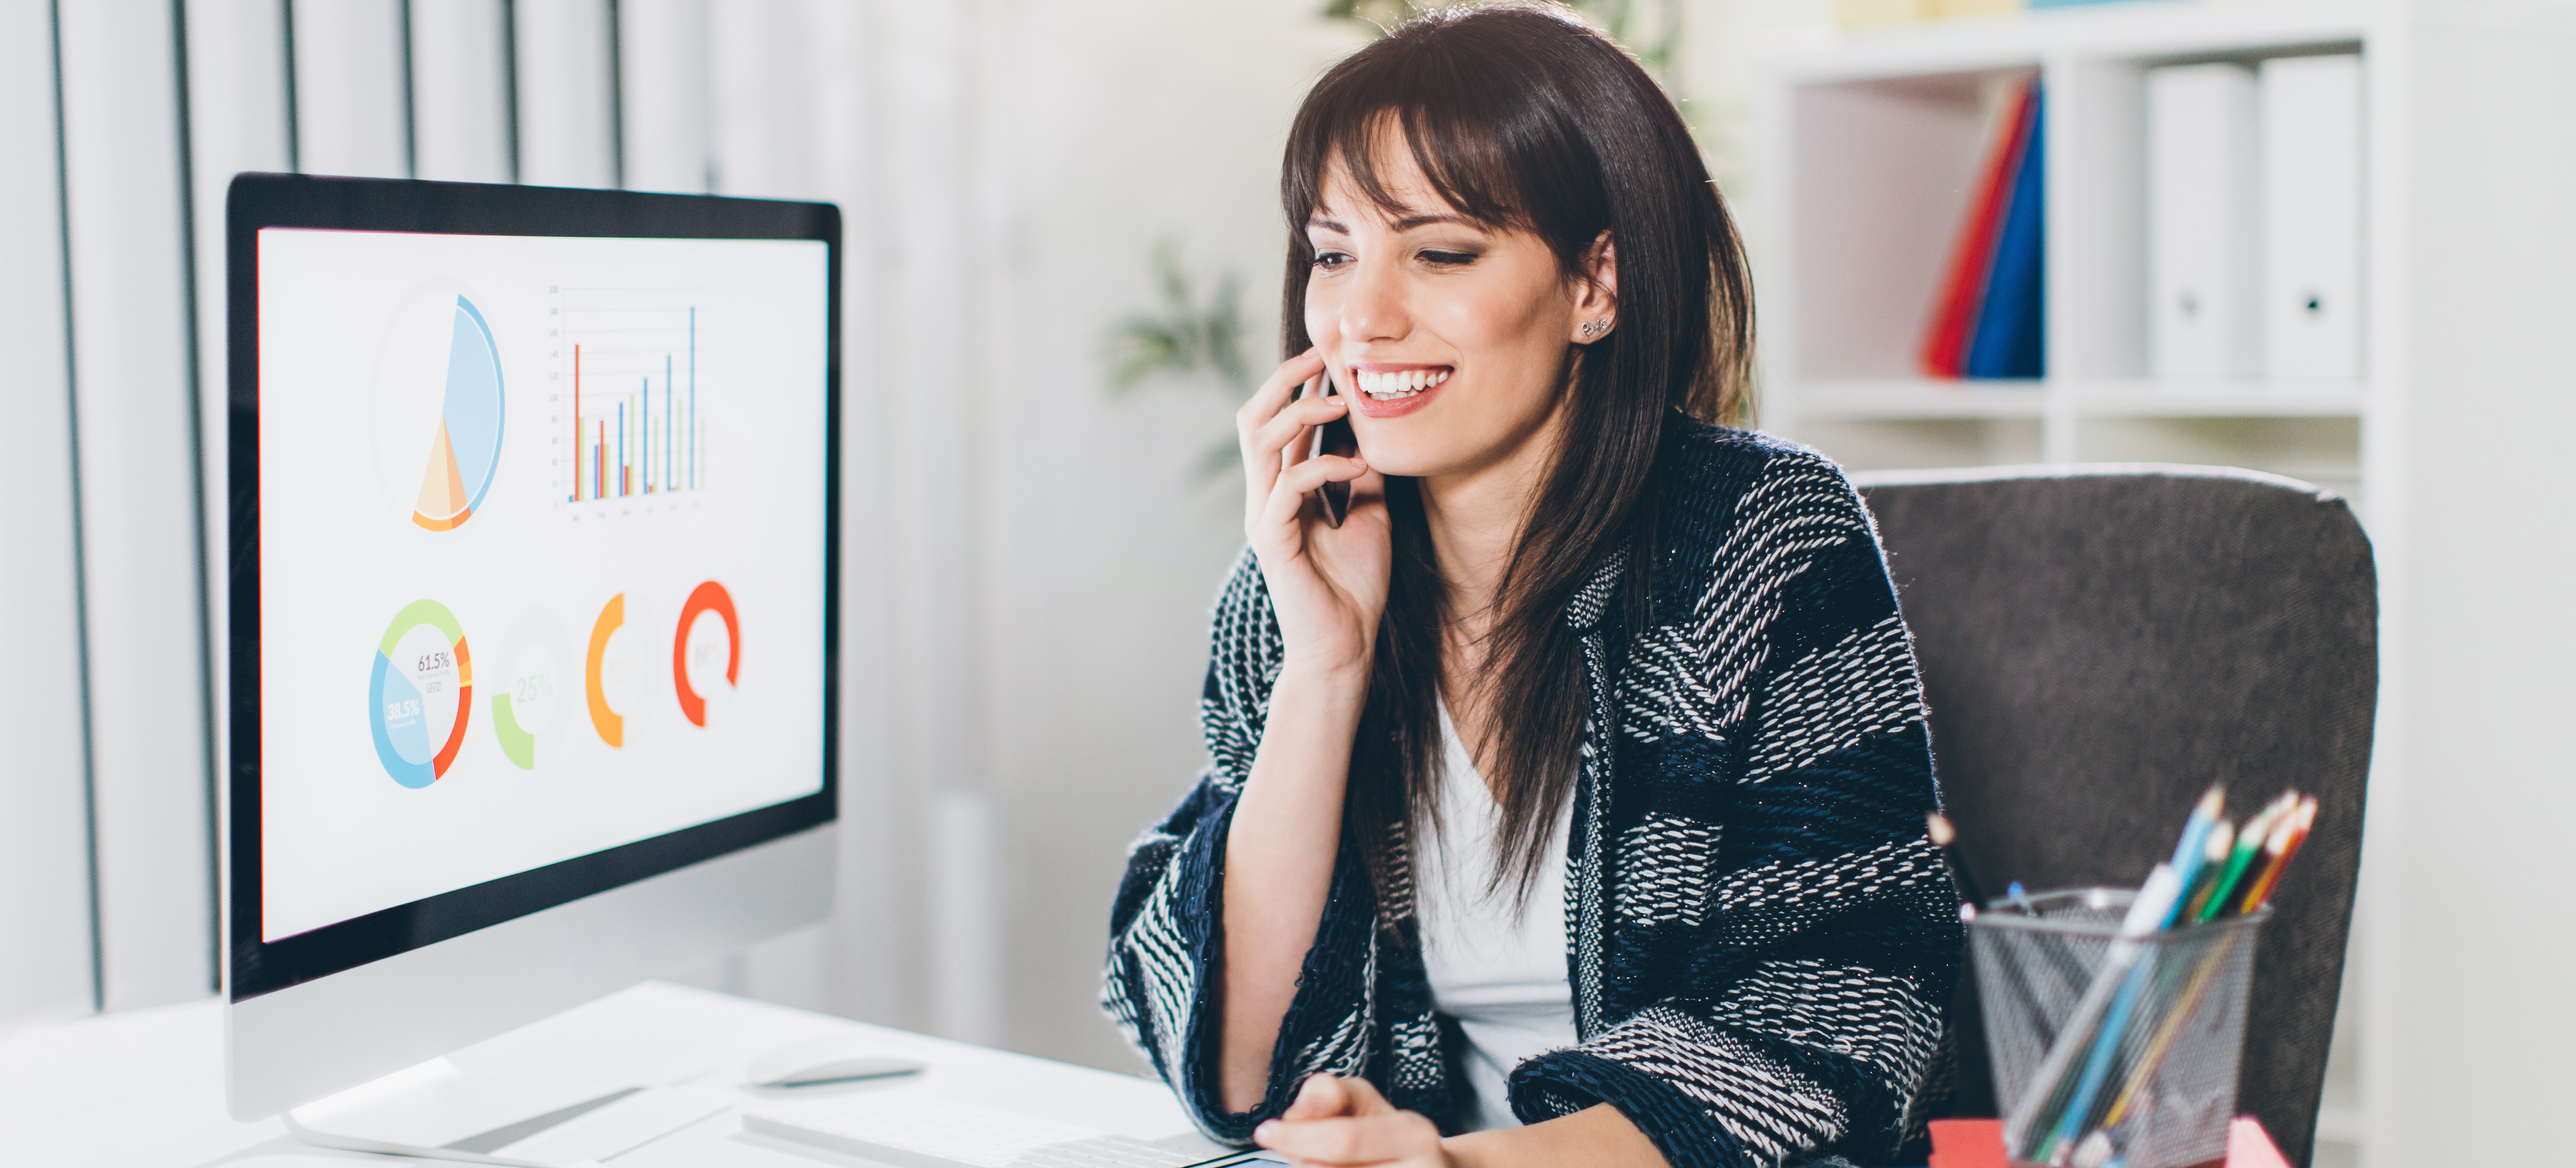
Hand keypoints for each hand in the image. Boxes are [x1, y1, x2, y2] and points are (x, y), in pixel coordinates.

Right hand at [1237, 349, 1390, 677]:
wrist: (1347, 646)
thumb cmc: (1356, 586)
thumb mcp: (1370, 514)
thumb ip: (1363, 475)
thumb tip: (1376, 434)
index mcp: (1283, 489)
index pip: (1277, 422)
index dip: (1295, 383)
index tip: (1328, 355)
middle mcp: (1265, 498)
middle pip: (1254, 419)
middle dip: (1283, 381)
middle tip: (1321, 356)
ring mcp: (1264, 518)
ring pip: (1261, 442)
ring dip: (1301, 412)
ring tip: (1343, 400)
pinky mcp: (1272, 542)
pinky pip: (1288, 486)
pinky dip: (1322, 466)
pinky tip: (1355, 465)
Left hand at [1254, 1074, 1451, 1167]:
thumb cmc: (1386, 1135)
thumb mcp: (1363, 1100)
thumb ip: (1327, 1094)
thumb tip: (1293, 1116)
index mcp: (1413, 1135)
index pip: (1343, 1141)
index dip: (1296, 1138)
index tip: (1266, 1132)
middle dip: (1304, 1161)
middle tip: (1300, 1153)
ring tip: (1331, 1165)